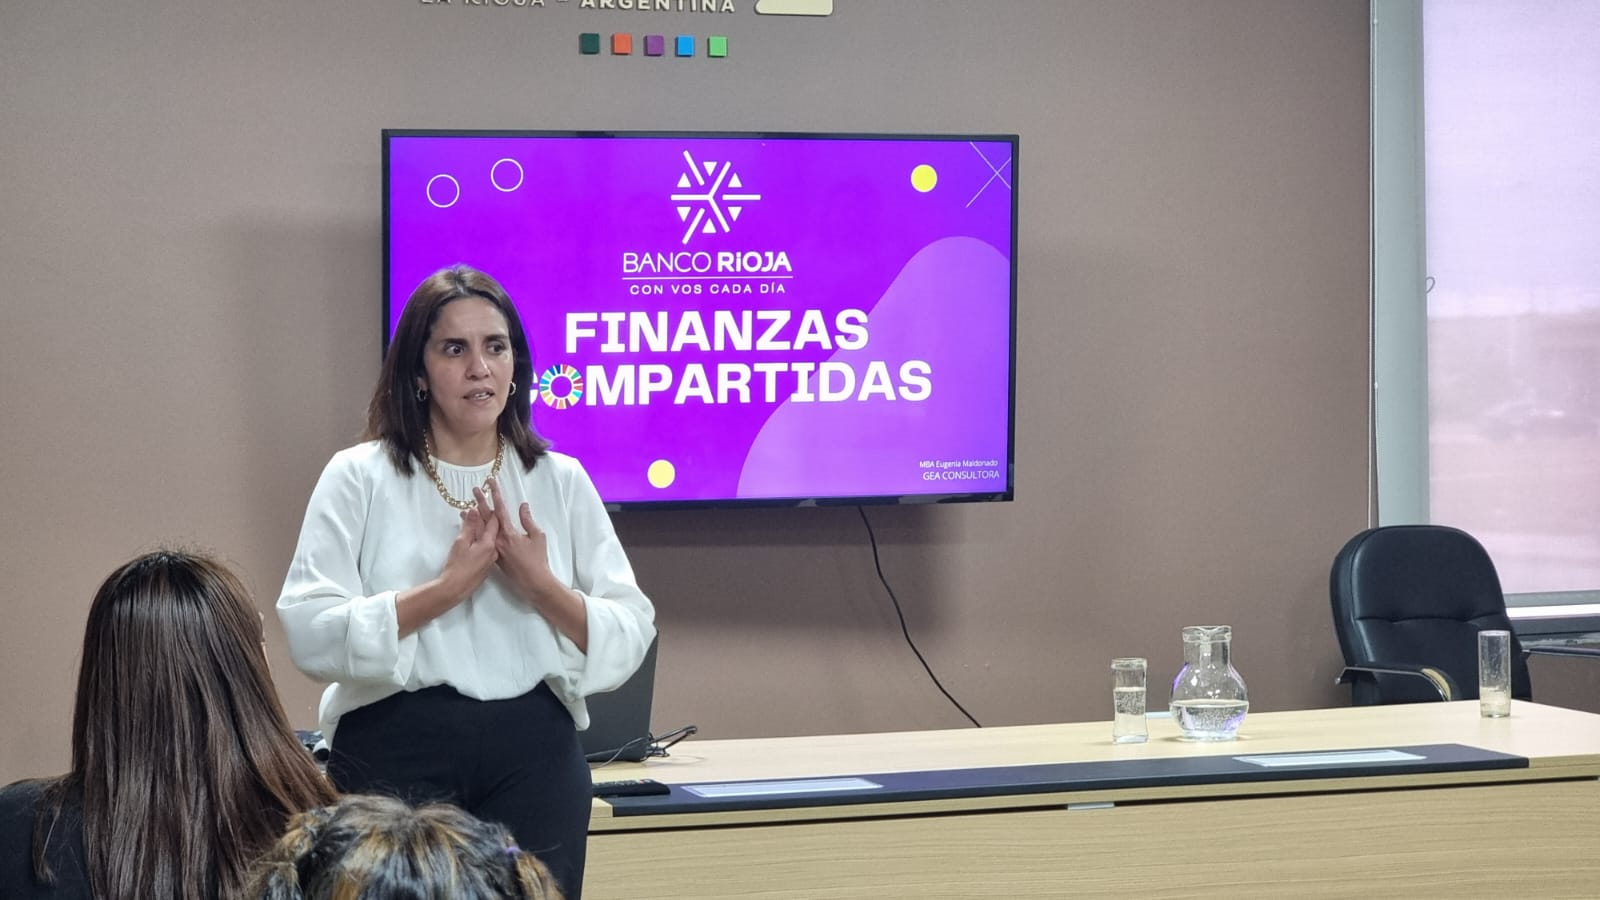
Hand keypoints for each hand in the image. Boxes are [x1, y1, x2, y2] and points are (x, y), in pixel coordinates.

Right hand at [439, 495, 499, 599]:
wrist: (455, 589)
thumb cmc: (457, 566)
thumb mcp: (461, 543)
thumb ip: (469, 526)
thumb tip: (474, 510)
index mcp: (490, 544)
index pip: (494, 522)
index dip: (489, 509)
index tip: (486, 499)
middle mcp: (493, 551)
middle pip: (491, 529)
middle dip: (483, 516)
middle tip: (476, 505)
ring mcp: (490, 559)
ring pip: (487, 538)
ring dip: (479, 527)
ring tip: (468, 517)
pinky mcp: (485, 565)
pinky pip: (484, 547)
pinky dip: (478, 539)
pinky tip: (470, 535)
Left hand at [479, 479, 556, 601]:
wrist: (532, 582)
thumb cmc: (538, 559)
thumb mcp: (538, 537)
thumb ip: (528, 520)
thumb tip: (522, 506)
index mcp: (508, 534)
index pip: (500, 509)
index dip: (495, 494)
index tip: (490, 482)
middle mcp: (497, 540)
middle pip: (486, 517)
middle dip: (481, 501)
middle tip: (475, 489)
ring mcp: (493, 549)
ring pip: (480, 528)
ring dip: (474, 516)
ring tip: (467, 505)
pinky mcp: (492, 556)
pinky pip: (481, 540)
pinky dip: (475, 530)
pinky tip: (471, 526)